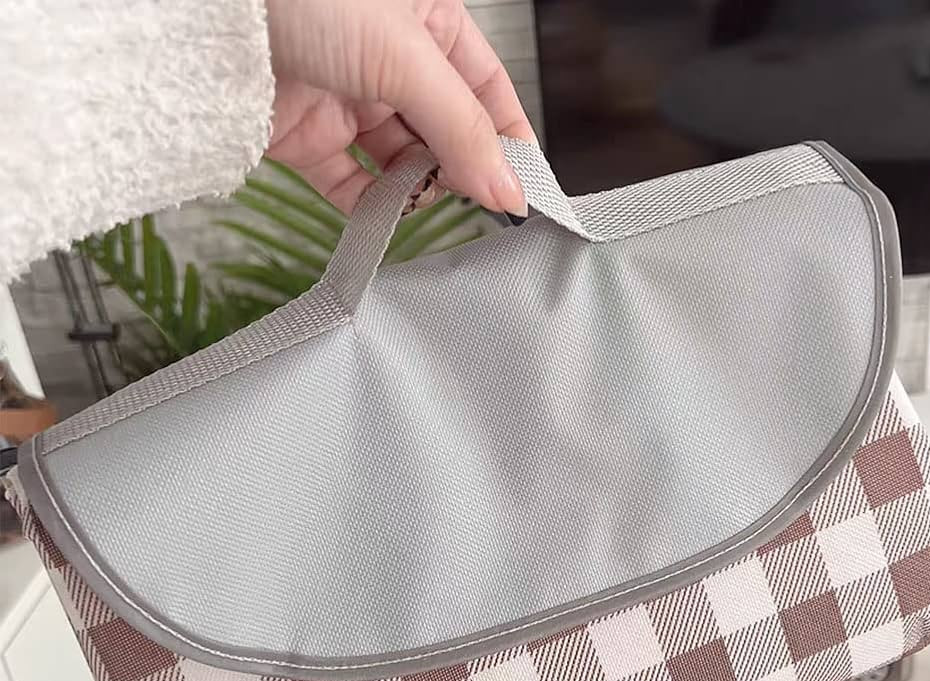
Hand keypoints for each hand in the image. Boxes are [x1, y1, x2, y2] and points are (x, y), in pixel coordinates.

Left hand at [265, 0, 533, 214]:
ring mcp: (350, 101)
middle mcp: (391, 62)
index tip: (525, 185)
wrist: (208, 15)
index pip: (486, 89)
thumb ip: (462, 128)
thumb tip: (506, 187)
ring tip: (424, 198)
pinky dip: (372, 207)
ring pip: (402, 164)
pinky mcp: (310, 138)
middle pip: (445, 132)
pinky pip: (352, 186)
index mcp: (428, 22)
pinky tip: (388, 215)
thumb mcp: (406, 57)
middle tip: (476, 200)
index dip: (508, 137)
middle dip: (461, 168)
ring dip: (418, 189)